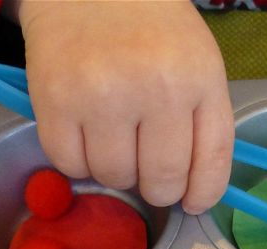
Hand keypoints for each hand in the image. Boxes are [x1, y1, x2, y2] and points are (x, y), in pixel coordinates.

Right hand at [16, 0, 233, 213]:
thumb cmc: (151, 29)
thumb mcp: (199, 63)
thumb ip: (204, 122)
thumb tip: (192, 189)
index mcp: (200, 78)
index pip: (212, 161)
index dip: (203, 193)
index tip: (192, 202)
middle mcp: (155, 87)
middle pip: (161, 180)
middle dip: (158, 188)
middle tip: (149, 172)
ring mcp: (103, 93)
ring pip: (114, 176)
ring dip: (117, 171)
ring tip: (116, 138)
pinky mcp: (55, 97)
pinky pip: (70, 164)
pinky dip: (79, 160)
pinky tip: (87, 133)